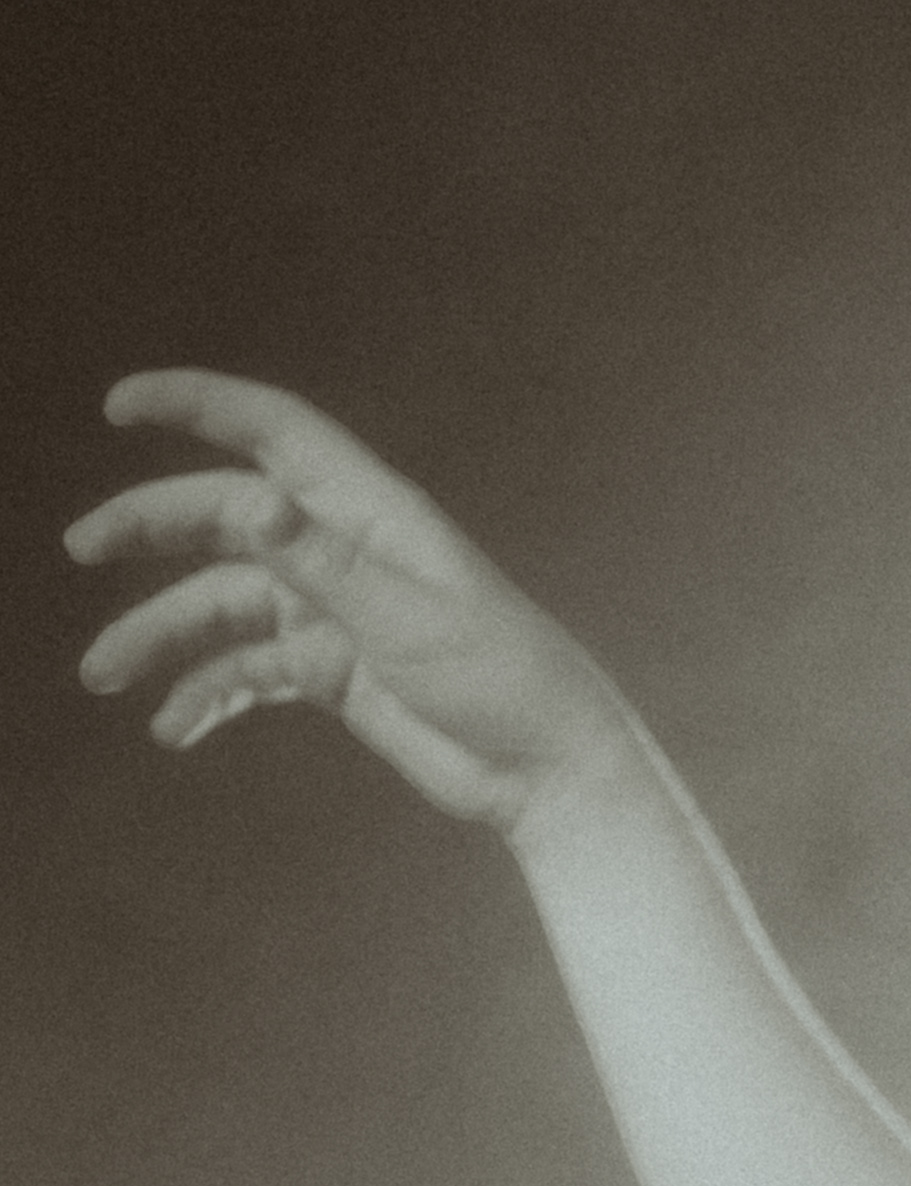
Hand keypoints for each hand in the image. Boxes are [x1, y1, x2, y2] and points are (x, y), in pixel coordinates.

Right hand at [67, 373, 631, 837]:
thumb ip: (325, 565)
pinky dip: (210, 694)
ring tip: (104, 674)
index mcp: (365, 515)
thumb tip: (253, 503)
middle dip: (149, 528)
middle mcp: (338, 552)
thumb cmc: (504, 681)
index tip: (120, 405)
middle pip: (223, 520)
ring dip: (161, 636)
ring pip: (223, 608)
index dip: (197, 406)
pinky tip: (172, 727)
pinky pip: (250, 673)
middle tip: (80, 548)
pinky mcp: (332, 673)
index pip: (270, 433)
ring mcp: (331, 613)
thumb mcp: (411, 622)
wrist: (548, 771)